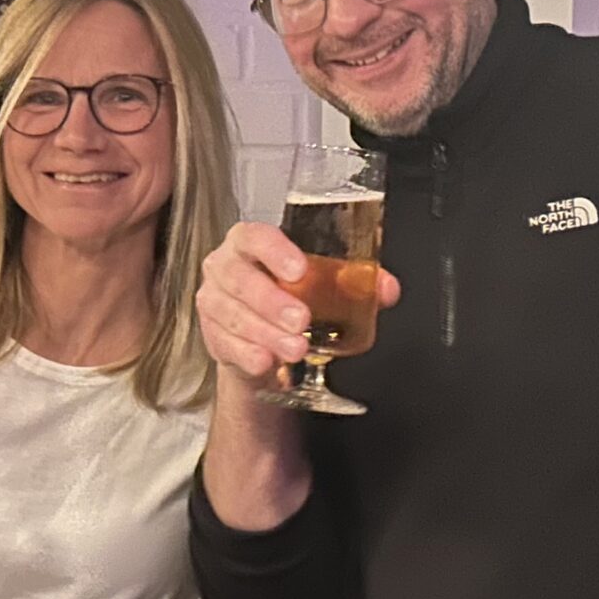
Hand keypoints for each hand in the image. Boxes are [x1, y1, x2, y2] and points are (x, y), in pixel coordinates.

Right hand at [196, 221, 400, 388]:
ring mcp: (213, 300)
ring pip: (232, 315)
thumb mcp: (320, 284)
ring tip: (295, 349)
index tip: (299, 270)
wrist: (260, 334)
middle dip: (272, 301)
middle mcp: (225, 266)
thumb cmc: (289, 296)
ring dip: (266, 334)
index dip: (276, 252)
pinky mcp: (211, 334)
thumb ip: (356, 282)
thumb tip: (387, 289)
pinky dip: (248, 355)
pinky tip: (267, 362)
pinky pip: (224, 344)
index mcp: (250, 242)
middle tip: (301, 321)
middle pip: (240, 278)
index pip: (256, 237)